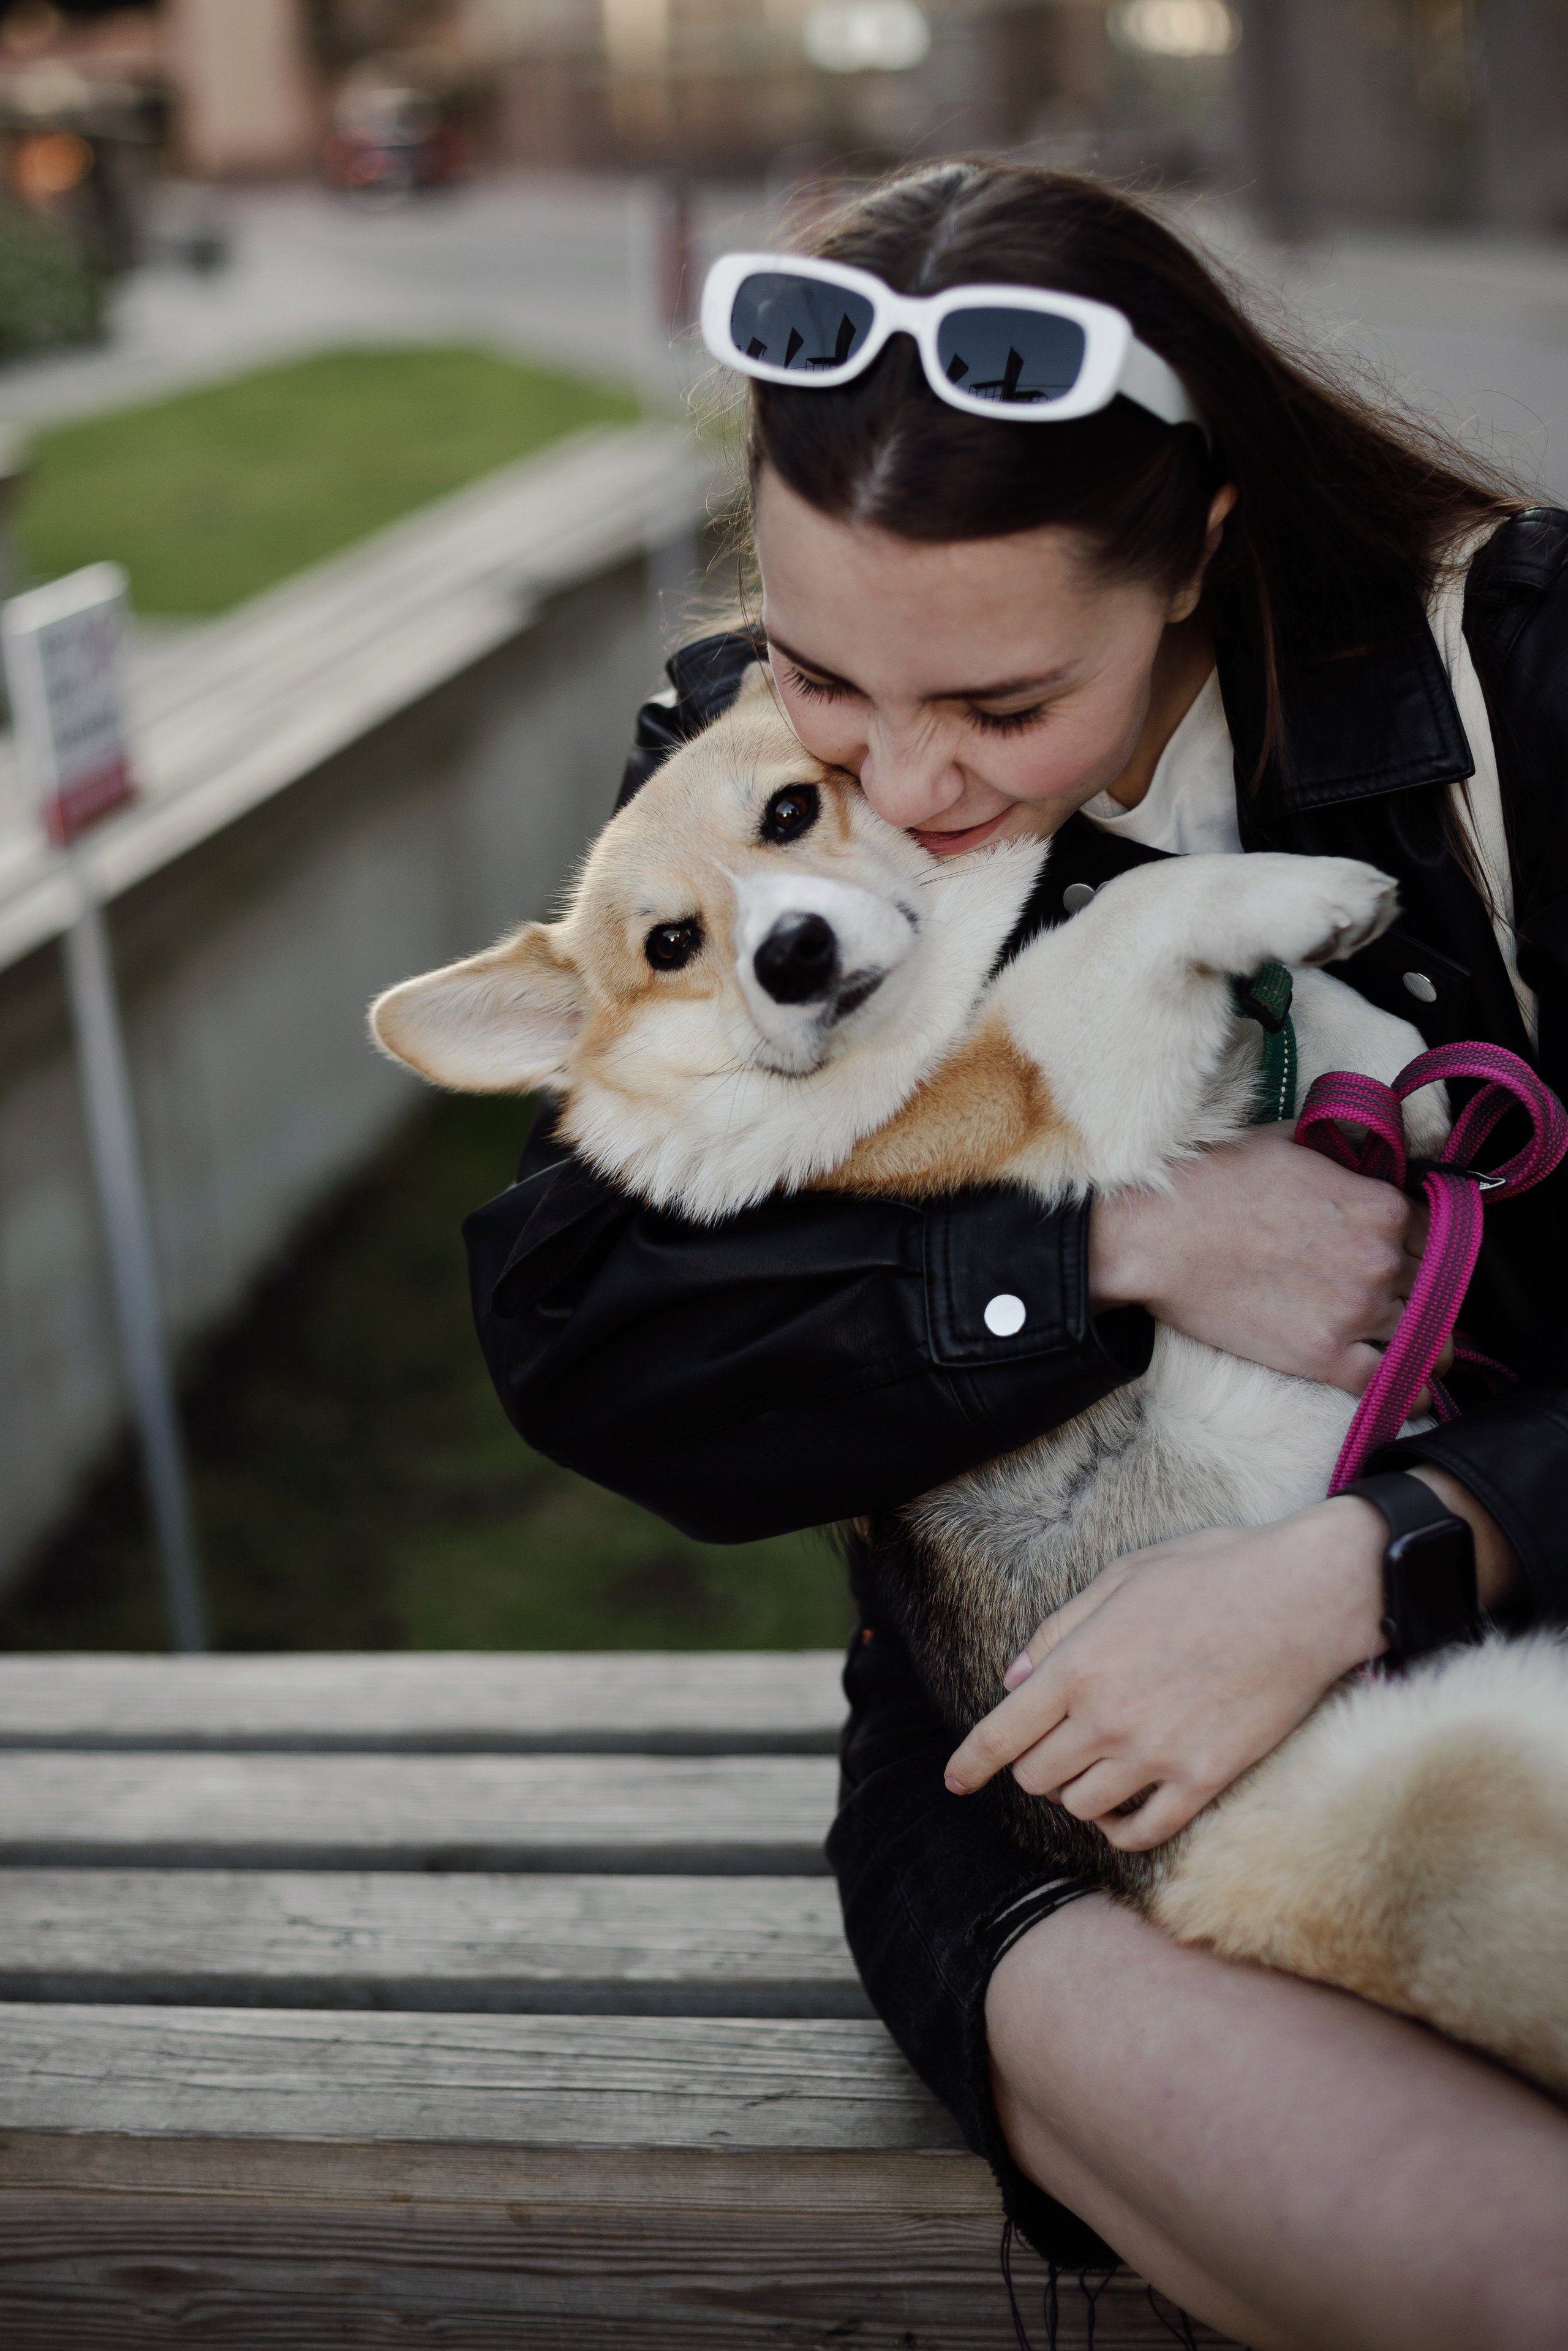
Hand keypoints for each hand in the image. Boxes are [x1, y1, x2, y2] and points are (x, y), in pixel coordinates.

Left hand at [944, 1499, 1389, 1848]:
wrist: (1304, 1598)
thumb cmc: (1211, 1574)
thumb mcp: (1121, 1579)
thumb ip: (1059, 1632)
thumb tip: (1014, 1679)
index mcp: (1079, 1665)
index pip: (1001, 1733)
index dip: (969, 1763)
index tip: (954, 1781)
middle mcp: (1107, 1718)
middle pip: (1037, 1776)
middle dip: (1034, 1766)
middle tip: (1056, 1745)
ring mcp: (1155, 1755)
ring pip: (1081, 1806)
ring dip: (1078, 1793)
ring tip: (1096, 1768)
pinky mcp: (1203, 1779)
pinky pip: (1140, 1831)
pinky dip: (1120, 1829)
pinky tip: (1124, 1809)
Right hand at [1089, 1124, 1427, 1396]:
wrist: (1158, 1234)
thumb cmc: (1214, 1181)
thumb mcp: (1290, 1141)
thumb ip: (1343, 1152)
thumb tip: (1364, 1153)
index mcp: (1379, 1205)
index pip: (1442, 1233)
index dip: (1430, 1245)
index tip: (1417, 1255)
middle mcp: (1380, 1258)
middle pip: (1439, 1285)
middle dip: (1428, 1290)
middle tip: (1410, 1296)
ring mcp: (1354, 1310)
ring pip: (1427, 1336)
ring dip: (1425, 1339)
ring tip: (1418, 1344)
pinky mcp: (1323, 1354)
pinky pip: (1392, 1382)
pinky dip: (1410, 1387)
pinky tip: (1413, 1386)